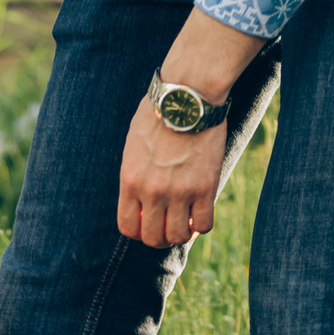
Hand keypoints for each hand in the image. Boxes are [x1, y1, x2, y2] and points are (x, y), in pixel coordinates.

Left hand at [116, 8, 265, 248]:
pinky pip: (204, 224)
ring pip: (178, 236)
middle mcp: (152, 191)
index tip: (148, 222)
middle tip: (169, 225)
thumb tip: (139, 199)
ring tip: (186, 220)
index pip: (128, 228)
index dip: (139, 231)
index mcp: (129, 181)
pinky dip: (202, 225)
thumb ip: (134, 175)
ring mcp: (179, 191)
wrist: (188, 96)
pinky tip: (202, 212)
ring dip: (182, 233)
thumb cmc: (159, 115)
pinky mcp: (205, 187)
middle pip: (153, 238)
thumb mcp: (133, 146)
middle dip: (161, 237)